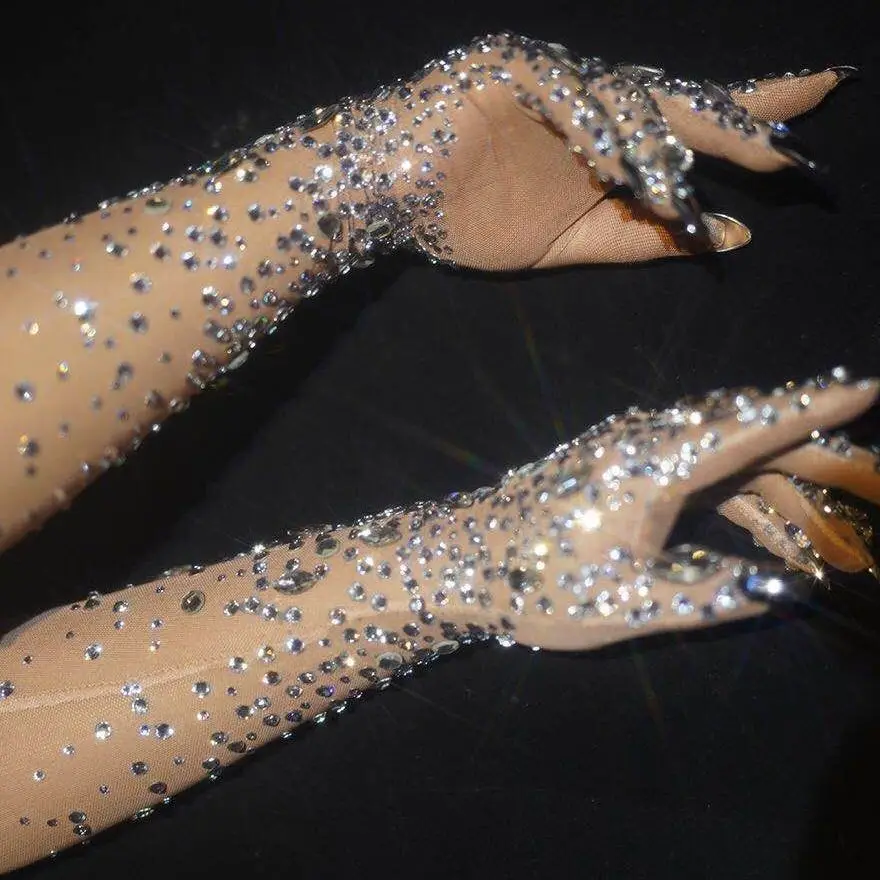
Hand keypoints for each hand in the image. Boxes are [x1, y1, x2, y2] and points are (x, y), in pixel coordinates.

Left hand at [1, 367, 875, 872]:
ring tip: (815, 531)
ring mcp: (622, 446)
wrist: (459, 563)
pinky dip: (727, 488)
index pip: (753, 426)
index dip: (814, 406)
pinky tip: (749, 524)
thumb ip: (717, 598)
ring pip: (716, 449)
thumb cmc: (540, 586)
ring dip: (769, 484)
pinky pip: (685, 460)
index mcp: (656, 466)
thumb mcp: (634, 607)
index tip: (868, 385)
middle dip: (808, 455)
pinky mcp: (607, 460)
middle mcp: (643, 441)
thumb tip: (784, 592)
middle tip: (861, 482)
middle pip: (744, 432)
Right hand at [317, 32, 851, 270]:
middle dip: (743, 106)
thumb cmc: (470, 218)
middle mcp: (586, 100)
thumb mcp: (573, 245)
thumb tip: (731, 235)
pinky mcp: (507, 67)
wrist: (385, 199)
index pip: (686, 126)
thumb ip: (647, 240)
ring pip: (629, 96)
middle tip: (816, 99)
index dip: (750, 122)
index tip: (812, 122)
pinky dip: (600, 127)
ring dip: (671, 138)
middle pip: (676, 98)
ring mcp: (549, 77)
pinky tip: (626, 163)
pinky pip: (568, 94)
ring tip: (712, 172)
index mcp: (602, 140)